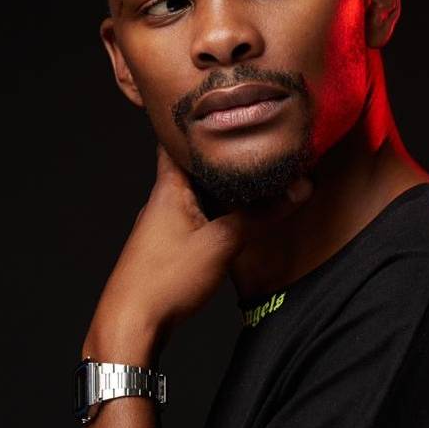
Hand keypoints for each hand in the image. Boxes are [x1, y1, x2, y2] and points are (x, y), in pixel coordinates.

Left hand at [83, 143, 312, 364]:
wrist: (129, 323)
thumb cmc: (164, 279)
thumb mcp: (221, 243)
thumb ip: (260, 216)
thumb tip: (298, 190)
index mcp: (168, 187)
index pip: (178, 139)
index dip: (199, 120)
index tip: (224, 104)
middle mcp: (163, 199)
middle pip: (193, 165)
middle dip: (222, 155)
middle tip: (254, 139)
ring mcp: (164, 223)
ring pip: (197, 192)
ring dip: (221, 185)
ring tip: (254, 173)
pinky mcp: (168, 245)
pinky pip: (197, 215)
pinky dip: (217, 209)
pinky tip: (237, 216)